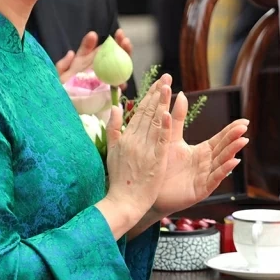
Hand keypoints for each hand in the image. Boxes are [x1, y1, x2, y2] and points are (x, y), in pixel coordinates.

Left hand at [55, 29, 134, 85]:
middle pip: (108, 53)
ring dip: (125, 52)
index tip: (93, 36)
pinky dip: (124, 75)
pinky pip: (120, 81)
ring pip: (118, 63)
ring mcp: (105, 77)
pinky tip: (125, 68)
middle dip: (116, 42)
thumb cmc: (64, 93)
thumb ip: (62, 66)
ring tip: (127, 43)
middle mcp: (96, 68)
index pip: (86, 50)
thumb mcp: (59, 79)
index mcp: (82, 63)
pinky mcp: (111, 89)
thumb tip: (71, 53)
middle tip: (120, 34)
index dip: (89, 43)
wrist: (71, 111)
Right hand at [101, 76, 172, 230]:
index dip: (150, 96)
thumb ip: (114, 129)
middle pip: (148, 113)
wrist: (123, 202)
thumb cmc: (118, 179)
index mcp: (125, 138)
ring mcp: (144, 150)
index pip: (139, 112)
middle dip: (158, 93)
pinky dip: (163, 128)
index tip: (158, 83)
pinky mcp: (154, 161)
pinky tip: (168, 114)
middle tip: (167, 77)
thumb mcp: (111, 151)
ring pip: (154, 123)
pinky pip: (160, 141)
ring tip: (168, 86)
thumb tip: (114, 107)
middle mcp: (134, 141)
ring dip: (162, 103)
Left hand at [153, 92, 248, 211]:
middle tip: (244, 128)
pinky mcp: (200, 190)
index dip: (231, 130)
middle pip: (223, 149)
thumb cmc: (162, 164)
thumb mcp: (171, 138)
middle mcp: (206, 163)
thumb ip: (177, 118)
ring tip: (242, 141)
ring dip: (232, 152)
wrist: (150, 189)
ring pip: (221, 163)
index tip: (243, 121)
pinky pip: (214, 179)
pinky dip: (223, 171)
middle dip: (234, 138)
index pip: (220, 139)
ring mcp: (205, 177)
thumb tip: (180, 94)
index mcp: (202, 152)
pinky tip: (233, 162)